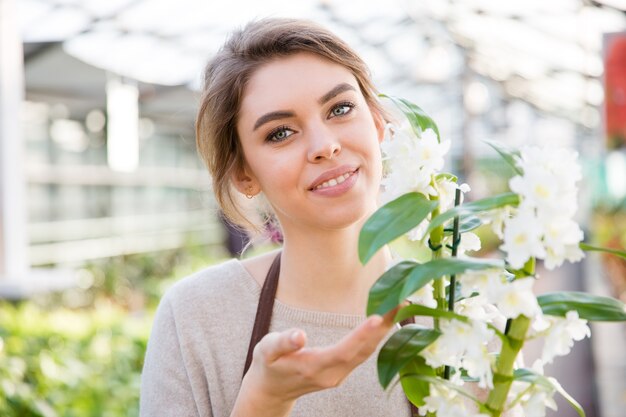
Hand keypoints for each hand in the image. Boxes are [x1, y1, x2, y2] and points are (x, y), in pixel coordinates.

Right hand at [231, 306, 399, 415]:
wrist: (271, 390)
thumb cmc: (269, 365)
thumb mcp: (266, 351)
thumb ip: (282, 343)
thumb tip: (299, 335)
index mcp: (314, 367)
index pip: (344, 351)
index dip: (362, 335)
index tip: (378, 317)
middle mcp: (332, 374)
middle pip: (364, 350)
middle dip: (384, 326)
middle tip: (401, 301)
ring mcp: (340, 374)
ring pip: (368, 352)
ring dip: (385, 329)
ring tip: (400, 305)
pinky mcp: (343, 370)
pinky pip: (364, 353)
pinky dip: (377, 335)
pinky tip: (386, 319)